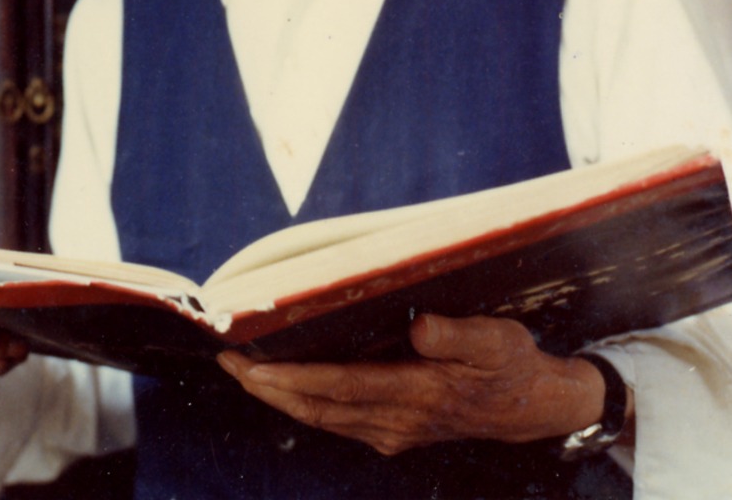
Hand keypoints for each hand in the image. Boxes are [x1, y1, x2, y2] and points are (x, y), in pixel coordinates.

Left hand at [216, 314, 609, 455]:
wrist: (538, 408)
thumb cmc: (513, 364)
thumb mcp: (497, 339)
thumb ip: (457, 334)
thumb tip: (417, 329)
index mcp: (419, 392)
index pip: (341, 386)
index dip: (292, 377)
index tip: (252, 364)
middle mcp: (399, 419)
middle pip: (318, 407)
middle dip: (267, 387)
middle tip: (225, 362)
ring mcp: (394, 431)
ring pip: (322, 419)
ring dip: (278, 398)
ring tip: (241, 371)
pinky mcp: (394, 434)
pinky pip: (337, 422)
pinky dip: (303, 406)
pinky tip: (282, 389)